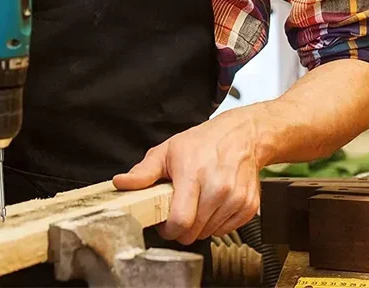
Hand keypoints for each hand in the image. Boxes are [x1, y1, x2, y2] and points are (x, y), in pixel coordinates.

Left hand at [112, 108, 261, 244]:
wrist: (240, 135)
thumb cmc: (202, 142)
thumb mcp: (167, 151)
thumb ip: (143, 172)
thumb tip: (121, 183)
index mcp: (193, 174)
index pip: (180, 221)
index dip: (168, 229)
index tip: (164, 224)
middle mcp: (217, 188)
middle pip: (193, 232)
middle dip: (182, 227)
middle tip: (179, 210)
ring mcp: (235, 198)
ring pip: (209, 233)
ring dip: (199, 225)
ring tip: (197, 202)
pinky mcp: (248, 207)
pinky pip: (225, 230)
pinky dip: (216, 222)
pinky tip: (212, 203)